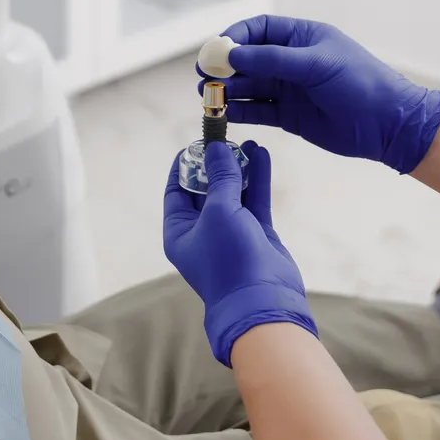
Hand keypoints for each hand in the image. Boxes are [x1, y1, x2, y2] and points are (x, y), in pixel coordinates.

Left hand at [163, 140, 316, 365]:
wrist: (263, 301)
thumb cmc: (229, 260)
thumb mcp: (219, 212)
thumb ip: (220, 177)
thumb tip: (216, 149)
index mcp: (179, 231)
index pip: (175, 191)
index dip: (184, 166)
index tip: (196, 143)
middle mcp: (202, 231)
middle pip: (205, 189)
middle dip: (216, 163)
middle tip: (225, 139)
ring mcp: (230, 233)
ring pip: (233, 192)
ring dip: (240, 168)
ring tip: (248, 142)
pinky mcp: (256, 234)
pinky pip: (254, 200)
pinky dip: (257, 179)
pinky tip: (262, 156)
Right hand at [211, 15, 439, 174]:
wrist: (388, 124)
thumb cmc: (361, 83)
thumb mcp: (316, 65)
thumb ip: (273, 60)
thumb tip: (233, 54)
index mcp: (302, 37)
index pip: (259, 29)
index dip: (235, 36)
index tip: (216, 48)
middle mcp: (293, 61)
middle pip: (248, 59)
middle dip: (225, 65)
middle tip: (204, 73)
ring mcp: (290, 89)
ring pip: (250, 86)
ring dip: (228, 89)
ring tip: (208, 95)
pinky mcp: (290, 116)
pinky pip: (258, 110)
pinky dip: (239, 111)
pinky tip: (223, 113)